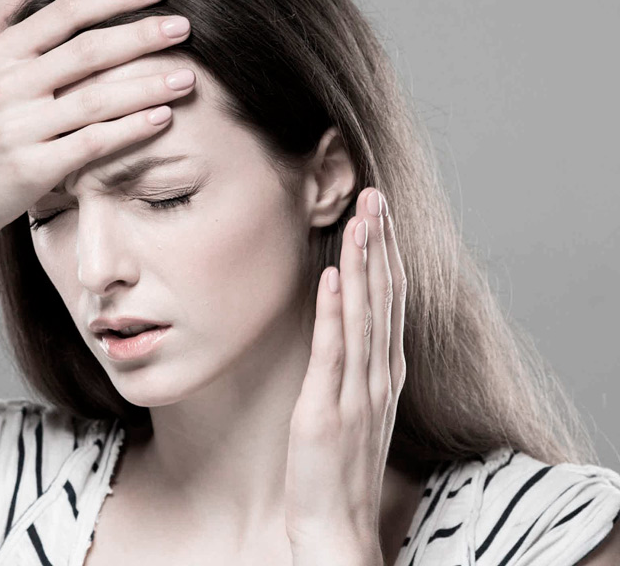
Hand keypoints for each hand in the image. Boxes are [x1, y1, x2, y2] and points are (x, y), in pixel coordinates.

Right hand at [0, 0, 195, 246]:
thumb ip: (2, 22)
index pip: (65, 14)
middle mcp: (7, 87)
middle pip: (87, 50)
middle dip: (141, 35)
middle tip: (183, 28)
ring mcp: (19, 128)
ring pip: (96, 98)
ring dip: (148, 84)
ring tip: (186, 76)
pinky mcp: (33, 168)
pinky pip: (93, 142)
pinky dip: (131, 128)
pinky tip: (163, 117)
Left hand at [284, 187, 407, 565]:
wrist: (335, 523)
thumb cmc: (338, 466)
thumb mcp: (353, 406)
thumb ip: (353, 365)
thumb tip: (343, 323)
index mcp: (384, 374)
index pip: (390, 301)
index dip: (386, 254)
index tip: (378, 212)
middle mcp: (378, 376)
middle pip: (384, 298)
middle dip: (379, 244)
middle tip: (373, 195)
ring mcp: (356, 392)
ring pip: (365, 315)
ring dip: (363, 263)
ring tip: (360, 218)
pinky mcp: (328, 408)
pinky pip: (334, 351)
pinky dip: (337, 311)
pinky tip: (335, 275)